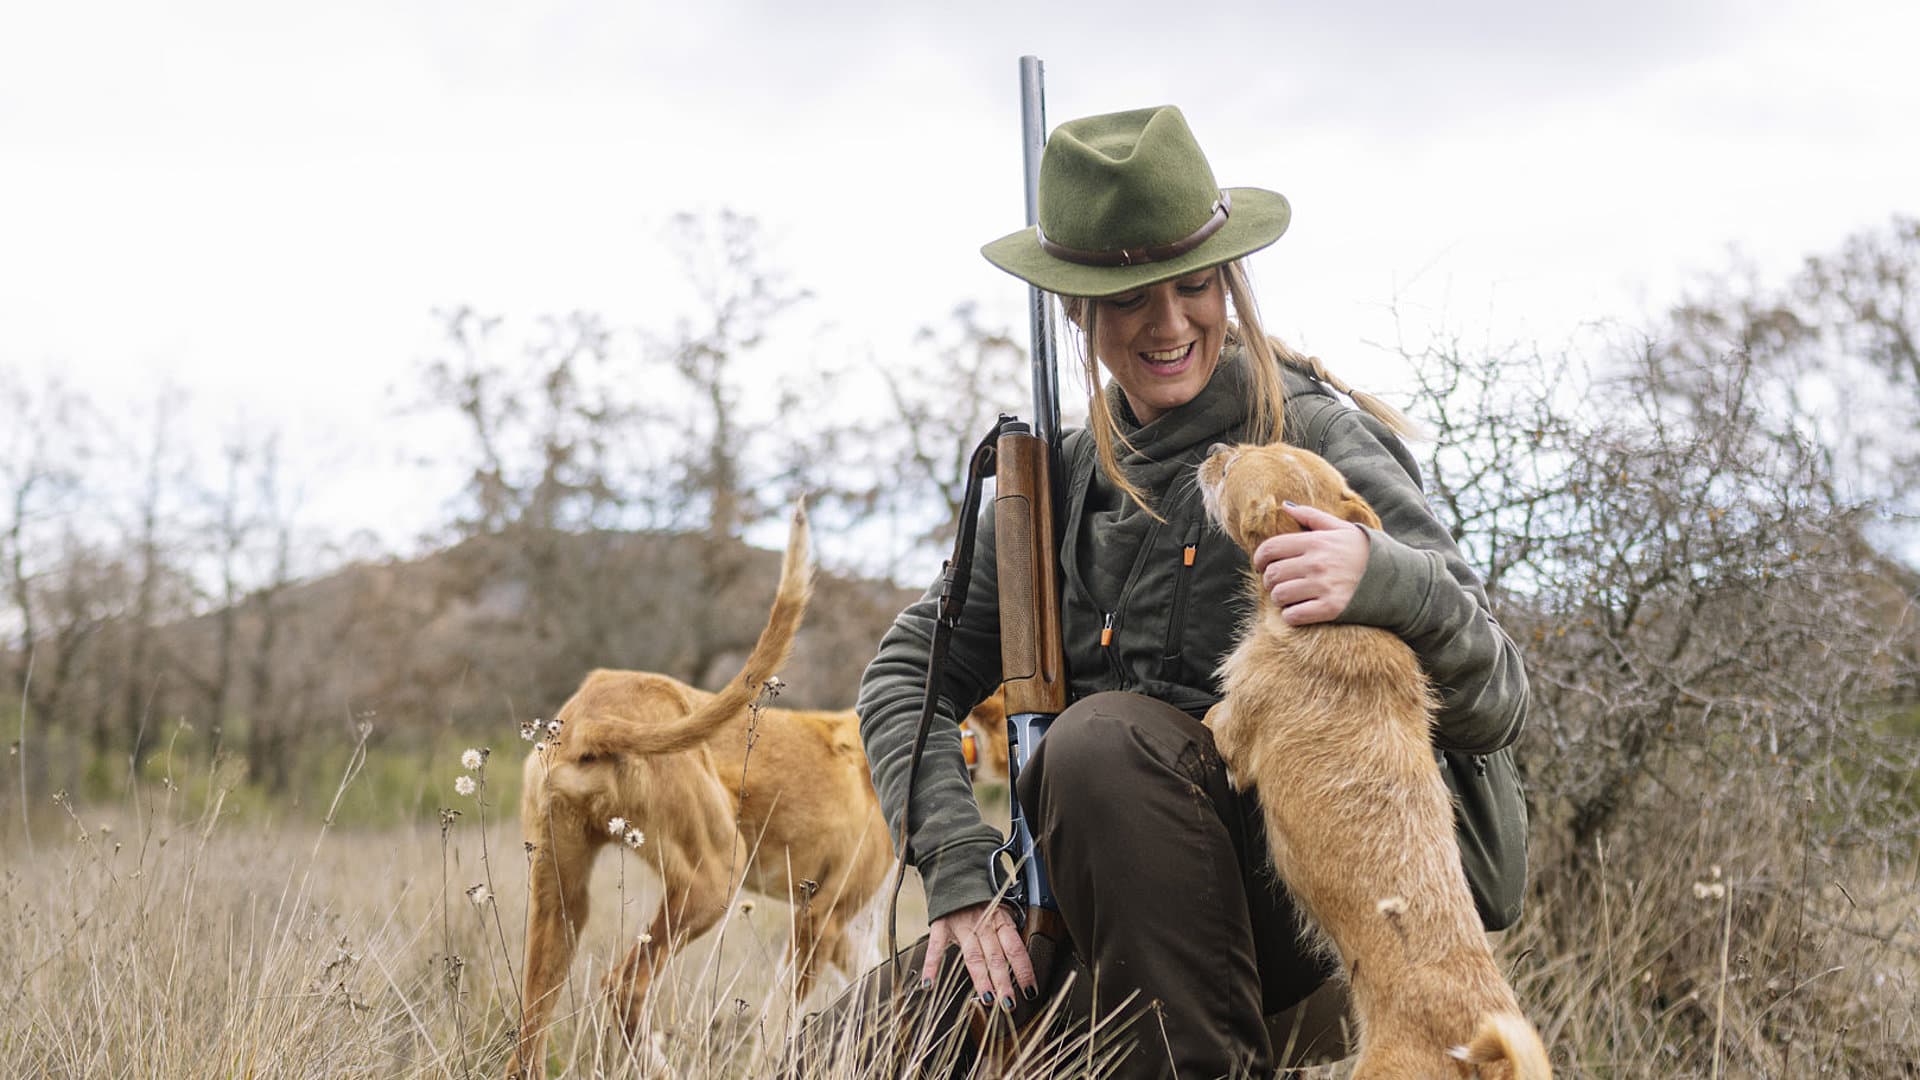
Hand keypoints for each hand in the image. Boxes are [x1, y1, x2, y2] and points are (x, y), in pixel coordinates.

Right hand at [923, 901, 1034, 1008]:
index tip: (1031, 990)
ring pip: (973, 955)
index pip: (1015, 948)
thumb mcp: (1002, 908)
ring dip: (981, 978)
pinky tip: (930, 984)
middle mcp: (983, 923)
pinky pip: (936, 947)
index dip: (1024, 970)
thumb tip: (1022, 960)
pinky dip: (931, 966)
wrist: (957, 872)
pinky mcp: (941, 925)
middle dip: (1003, 981)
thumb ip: (1008, 931)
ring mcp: (961, 924)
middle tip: (1009, 1003)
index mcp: (1001, 919)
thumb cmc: (982, 896)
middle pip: (996, 956)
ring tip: (987, 998)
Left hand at [1250, 502, 1369, 625]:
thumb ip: (1311, 516)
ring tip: (1288, 596)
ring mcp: (1323, 587)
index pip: (1270, 549)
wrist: (1395, 578)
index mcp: (1316, 541)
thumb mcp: (1340, 528)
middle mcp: (1317, 563)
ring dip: (1279, 598)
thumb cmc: (1363, 551)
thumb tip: (1285, 506)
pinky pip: (1294, 616)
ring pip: (1279, 596)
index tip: (1261, 564)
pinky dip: (1291, 615)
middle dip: (1269, 580)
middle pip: (1272, 574)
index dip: (1259, 558)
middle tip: (1277, 582)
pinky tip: (1298, 610)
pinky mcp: (1331, 609)